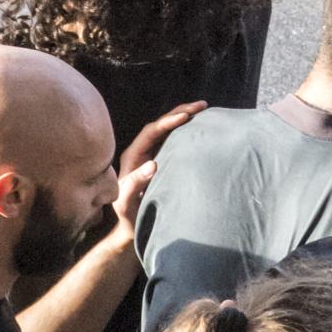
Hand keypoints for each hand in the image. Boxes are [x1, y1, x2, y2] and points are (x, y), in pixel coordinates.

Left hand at [113, 98, 204, 234]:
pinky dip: (188, 133)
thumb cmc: (128, 215)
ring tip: (204, 110)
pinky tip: (202, 128)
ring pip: (170, 131)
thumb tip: (153, 164)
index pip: (151, 132)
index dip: (167, 122)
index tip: (185, 116)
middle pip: (162, 125)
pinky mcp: (164, 161)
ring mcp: (154, 155)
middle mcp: (143, 152)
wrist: (132, 226)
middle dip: (181, 112)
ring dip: (186, 119)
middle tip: (202, 105)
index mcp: (133, 156)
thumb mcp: (126, 202)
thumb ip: (135, 183)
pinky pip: (175, 142)